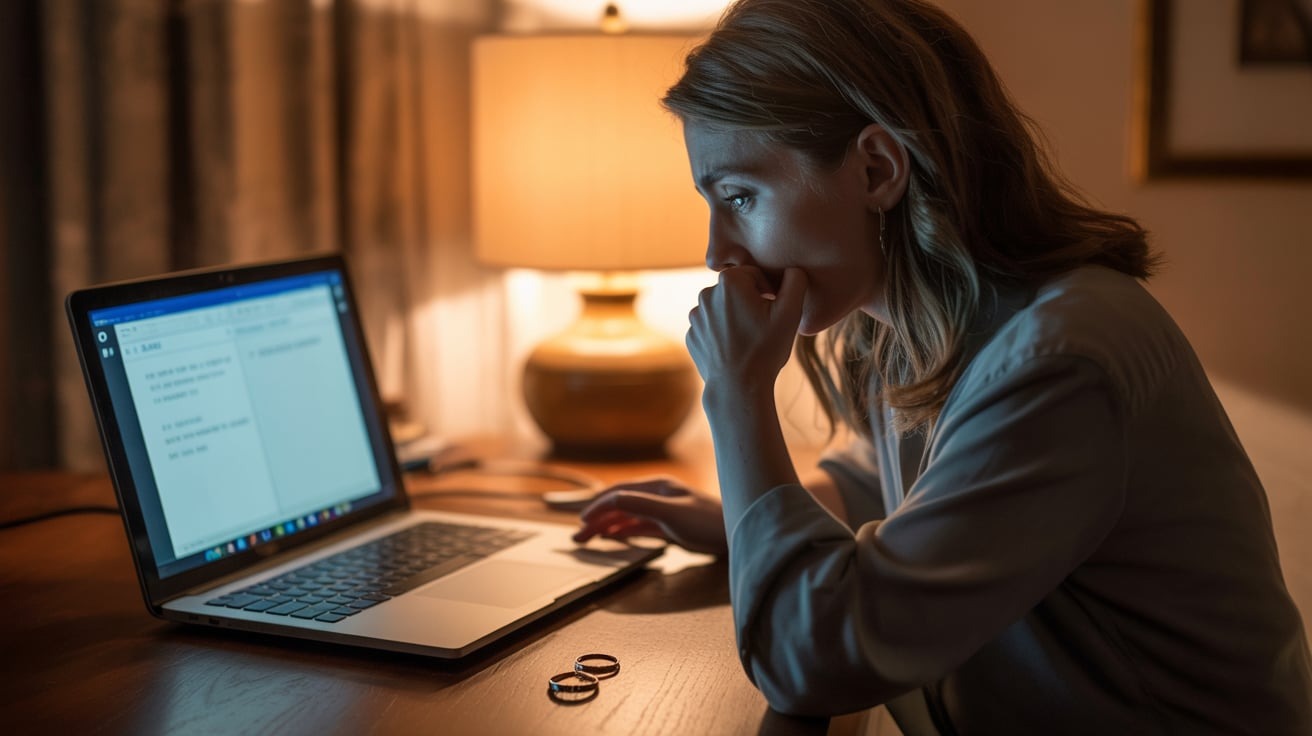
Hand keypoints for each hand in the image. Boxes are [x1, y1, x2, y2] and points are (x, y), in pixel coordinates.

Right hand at [572, 477, 726, 555]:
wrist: (740, 535)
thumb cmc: (709, 523)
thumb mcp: (671, 514)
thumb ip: (640, 506)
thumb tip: (610, 500)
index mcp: (658, 487)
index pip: (619, 494)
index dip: (598, 507)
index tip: (582, 523)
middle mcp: (658, 496)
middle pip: (619, 505)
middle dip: (597, 519)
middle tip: (577, 537)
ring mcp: (664, 511)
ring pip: (627, 517)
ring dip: (606, 526)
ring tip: (587, 539)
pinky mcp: (671, 526)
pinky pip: (639, 526)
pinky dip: (622, 531)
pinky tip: (612, 537)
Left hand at [686, 266, 806, 394]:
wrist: (737, 388)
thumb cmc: (766, 349)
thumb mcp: (791, 313)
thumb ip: (796, 281)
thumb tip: (791, 269)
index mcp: (730, 281)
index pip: (755, 275)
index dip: (769, 291)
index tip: (775, 312)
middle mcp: (706, 293)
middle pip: (737, 291)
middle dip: (751, 303)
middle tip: (763, 327)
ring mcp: (696, 316)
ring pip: (723, 308)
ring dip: (736, 317)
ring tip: (750, 339)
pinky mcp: (692, 335)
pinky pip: (712, 327)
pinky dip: (723, 333)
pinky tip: (735, 349)